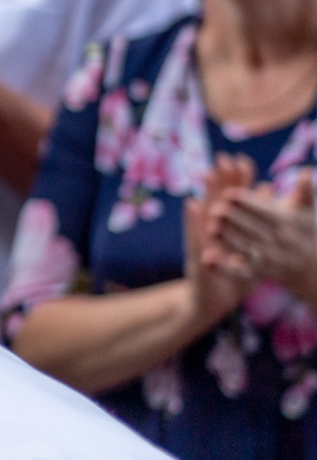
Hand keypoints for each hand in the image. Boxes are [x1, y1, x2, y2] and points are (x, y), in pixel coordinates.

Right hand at [183, 154, 256, 333]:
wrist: (210, 302)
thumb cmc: (230, 276)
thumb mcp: (248, 252)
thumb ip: (256, 229)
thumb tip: (267, 201)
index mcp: (226, 231)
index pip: (233, 203)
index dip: (238, 183)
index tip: (243, 161)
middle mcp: (211, 232)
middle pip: (217, 201)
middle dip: (222, 180)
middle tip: (226, 158)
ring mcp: (201, 243)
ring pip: (205, 214)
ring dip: (206, 193)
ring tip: (209, 173)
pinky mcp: (196, 256)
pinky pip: (195, 235)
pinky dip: (192, 220)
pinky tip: (192, 204)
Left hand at [212, 168, 316, 303]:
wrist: (311, 267)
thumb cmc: (307, 232)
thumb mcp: (308, 211)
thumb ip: (306, 191)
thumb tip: (307, 170)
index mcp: (286, 222)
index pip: (264, 210)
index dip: (246, 202)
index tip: (228, 193)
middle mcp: (277, 240)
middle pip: (253, 228)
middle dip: (233, 219)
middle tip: (214, 208)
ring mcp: (268, 257)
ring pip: (245, 247)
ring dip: (227, 238)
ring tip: (210, 227)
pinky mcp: (259, 272)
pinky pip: (241, 270)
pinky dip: (225, 266)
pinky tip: (208, 258)